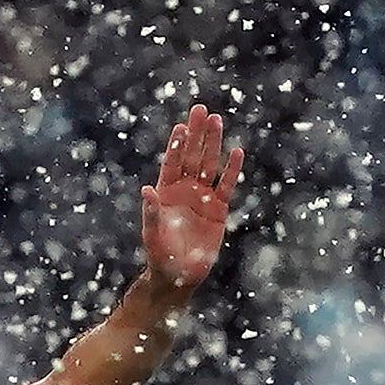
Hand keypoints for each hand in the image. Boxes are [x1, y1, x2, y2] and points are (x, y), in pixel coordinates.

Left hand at [137, 102, 242, 296]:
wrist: (179, 275)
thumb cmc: (160, 255)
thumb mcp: (153, 234)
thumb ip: (151, 212)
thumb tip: (147, 189)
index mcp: (166, 192)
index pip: (172, 163)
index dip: (176, 145)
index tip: (181, 126)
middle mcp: (185, 190)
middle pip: (192, 156)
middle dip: (196, 134)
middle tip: (200, 109)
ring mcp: (202, 197)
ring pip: (209, 165)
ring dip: (213, 143)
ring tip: (217, 120)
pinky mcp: (219, 209)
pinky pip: (226, 186)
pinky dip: (232, 170)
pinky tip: (237, 151)